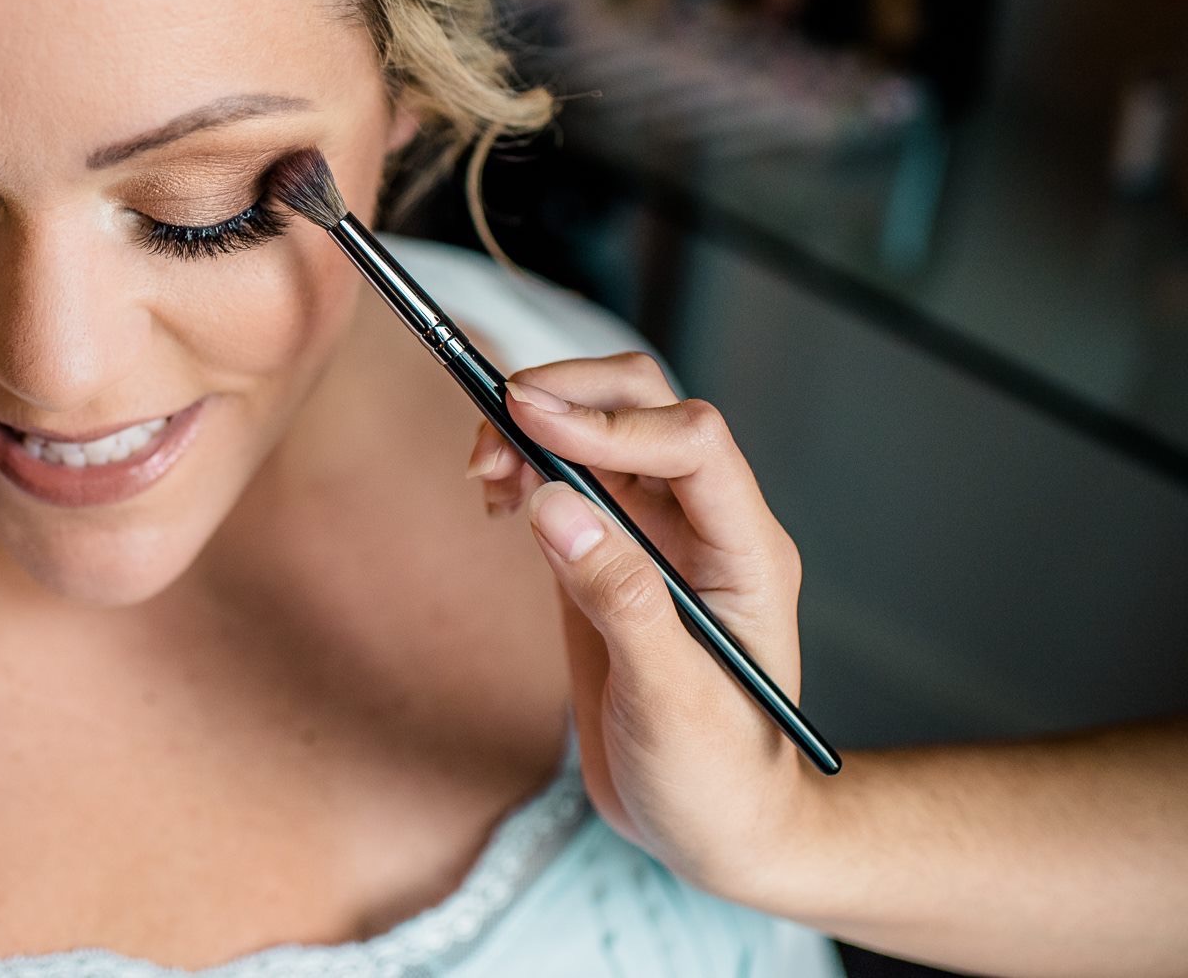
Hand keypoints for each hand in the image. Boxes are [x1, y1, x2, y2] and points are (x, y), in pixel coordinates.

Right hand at [466, 351, 821, 896]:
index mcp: (746, 550)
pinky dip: (523, 468)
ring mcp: (654, 535)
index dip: (608, 421)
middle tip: (493, 431)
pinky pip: (565, 480)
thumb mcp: (672, 702)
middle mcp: (703, 525)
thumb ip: (620, 598)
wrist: (713, 829)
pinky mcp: (606, 555)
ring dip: (534, 428)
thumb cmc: (718, 778)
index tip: (529, 421)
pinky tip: (495, 499)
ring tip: (482, 473)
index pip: (689, 440)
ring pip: (597, 430)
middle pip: (643, 406)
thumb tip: (555, 505)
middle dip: (566, 399)